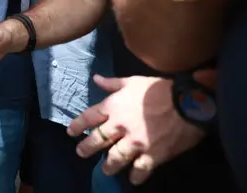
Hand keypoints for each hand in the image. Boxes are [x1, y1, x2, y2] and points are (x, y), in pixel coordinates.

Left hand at [68, 75, 204, 185]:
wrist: (187, 103)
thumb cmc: (159, 89)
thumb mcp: (133, 81)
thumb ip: (113, 83)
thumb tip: (96, 79)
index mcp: (113, 107)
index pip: (89, 117)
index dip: (78, 125)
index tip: (71, 132)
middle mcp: (120, 126)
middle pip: (98, 140)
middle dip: (88, 148)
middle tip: (81, 153)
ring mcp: (135, 142)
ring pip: (116, 158)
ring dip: (109, 165)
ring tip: (105, 170)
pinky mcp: (152, 154)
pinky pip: (140, 169)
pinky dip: (135, 176)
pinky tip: (132, 180)